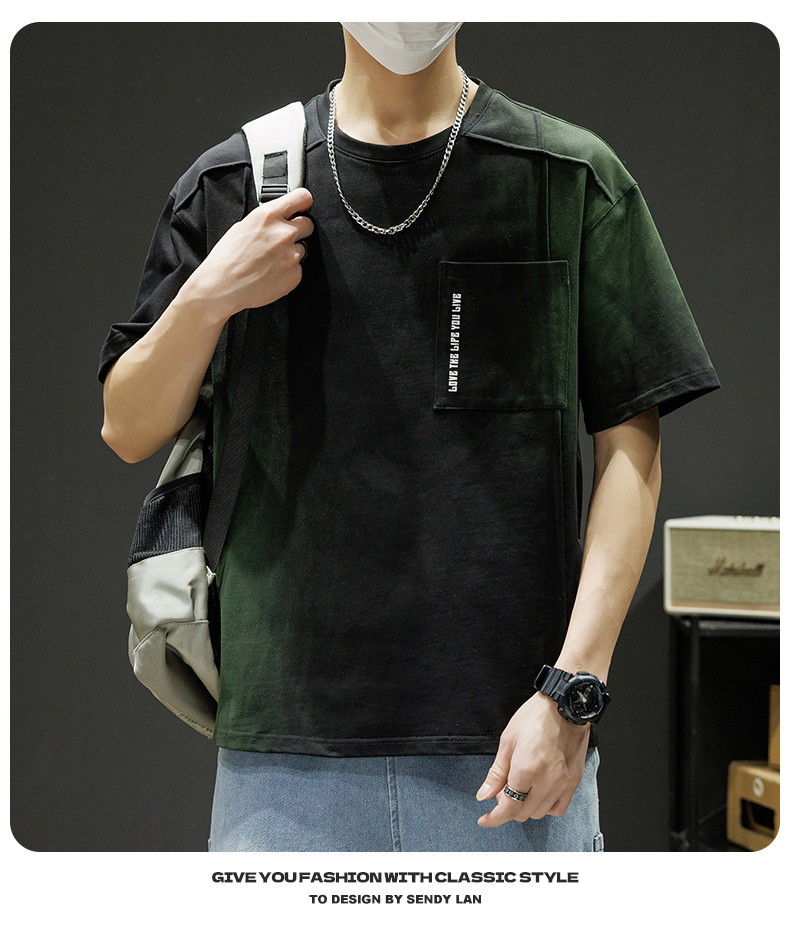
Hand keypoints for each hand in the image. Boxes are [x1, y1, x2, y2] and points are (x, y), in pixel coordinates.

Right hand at [181, 186, 313, 324]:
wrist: (222, 287)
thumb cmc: (226, 259)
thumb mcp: (242, 226)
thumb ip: (266, 220)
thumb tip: (278, 219)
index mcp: (268, 216)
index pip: (301, 197)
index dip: (303, 202)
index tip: (302, 206)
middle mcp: (283, 233)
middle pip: (308, 224)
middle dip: (299, 229)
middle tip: (283, 239)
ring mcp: (291, 255)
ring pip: (302, 249)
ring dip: (291, 253)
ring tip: (270, 261)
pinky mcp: (295, 275)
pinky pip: (298, 269)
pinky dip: (288, 271)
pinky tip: (270, 273)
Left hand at [475, 692, 589, 826]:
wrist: (565, 705)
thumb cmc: (535, 717)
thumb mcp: (507, 741)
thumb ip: (496, 773)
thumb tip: (484, 796)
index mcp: (526, 770)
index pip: (508, 808)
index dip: (494, 818)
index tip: (485, 819)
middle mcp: (546, 781)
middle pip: (522, 813)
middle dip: (507, 808)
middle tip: (501, 791)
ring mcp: (563, 783)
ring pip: (540, 813)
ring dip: (525, 807)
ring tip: (520, 788)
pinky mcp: (574, 781)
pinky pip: (559, 807)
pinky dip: (546, 806)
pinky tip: (538, 793)